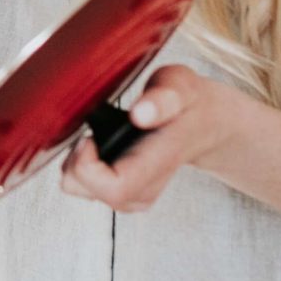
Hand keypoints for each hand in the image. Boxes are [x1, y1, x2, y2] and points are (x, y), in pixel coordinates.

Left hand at [58, 65, 242, 214]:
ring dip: (77, 162)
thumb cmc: (189, 102)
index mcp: (158, 162)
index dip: (88, 166)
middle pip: (88, 191)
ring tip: (95, 135)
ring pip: (81, 190)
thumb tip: (140, 114)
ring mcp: (135, 194)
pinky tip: (97, 145)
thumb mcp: (181, 85)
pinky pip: (86, 186)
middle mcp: (145, 187)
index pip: (115, 188)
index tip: (90, 135)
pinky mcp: (126, 193)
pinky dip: (81, 165)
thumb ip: (164, 97)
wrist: (205, 123)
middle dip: (75, 159)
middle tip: (89, 131)